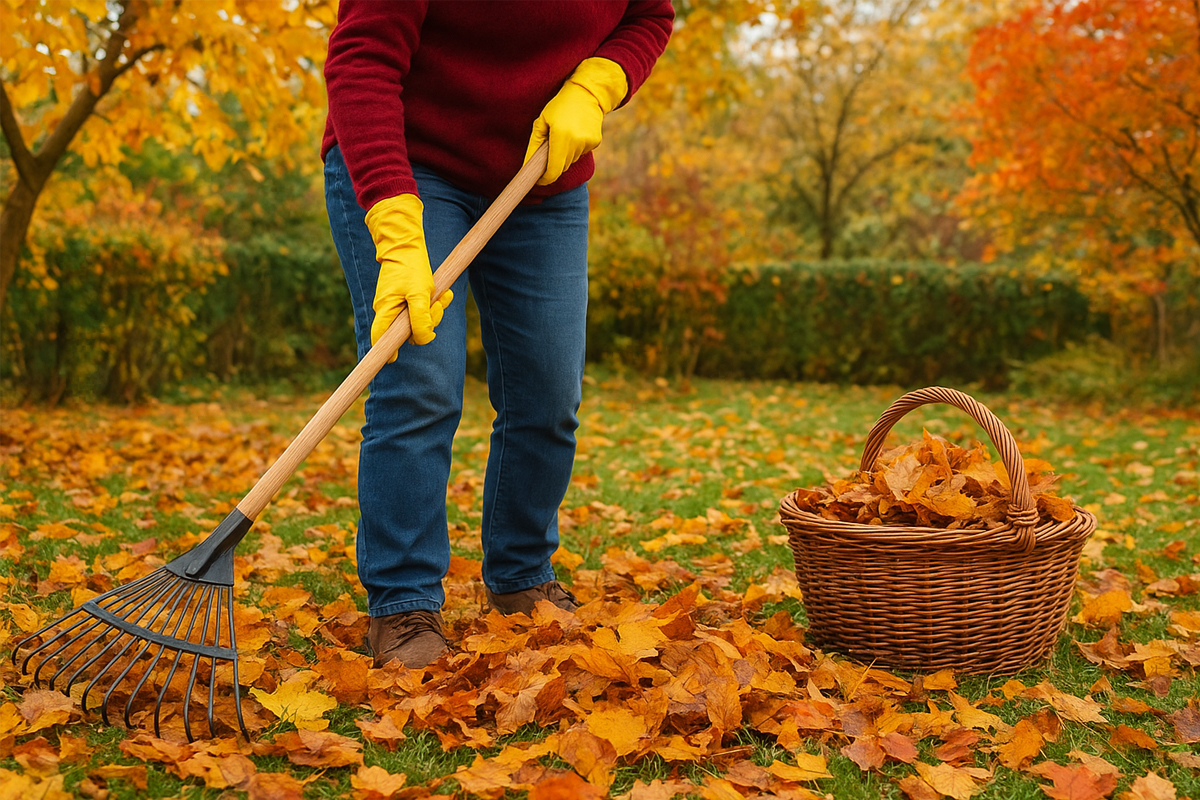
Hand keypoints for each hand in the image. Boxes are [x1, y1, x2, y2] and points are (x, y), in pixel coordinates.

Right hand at [364, 194, 452, 359]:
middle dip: (427, 322)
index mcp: (385, 310)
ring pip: (419, 320)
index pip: (379, 338)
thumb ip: (420, 319)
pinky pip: (423, 309)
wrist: (408, 246)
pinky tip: (442, 295)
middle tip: (436, 305)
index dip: (385, 351)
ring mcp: (398, 304)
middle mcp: (389, 310)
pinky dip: (434, 304)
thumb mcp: (419, 294)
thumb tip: (422, 339)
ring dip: (434, 311)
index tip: (392, 360)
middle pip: (408, 332)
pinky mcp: (408, 299)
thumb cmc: (411, 269)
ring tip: (441, 296)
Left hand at [524, 57, 627, 185]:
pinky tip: (575, 132)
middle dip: (553, 164)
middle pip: (562, 167)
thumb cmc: (559, 106)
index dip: (545, 179)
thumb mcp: (541, 122)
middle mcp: (576, 143)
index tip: (539, 179)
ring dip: (565, 154)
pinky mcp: (595, 142)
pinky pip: (581, 153)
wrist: (586, 94)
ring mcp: (588, 143)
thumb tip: (527, 166)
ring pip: (571, 160)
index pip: (553, 171)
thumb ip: (534, 145)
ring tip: (564, 134)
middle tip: (549, 149)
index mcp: (561, 138)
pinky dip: (575, 148)